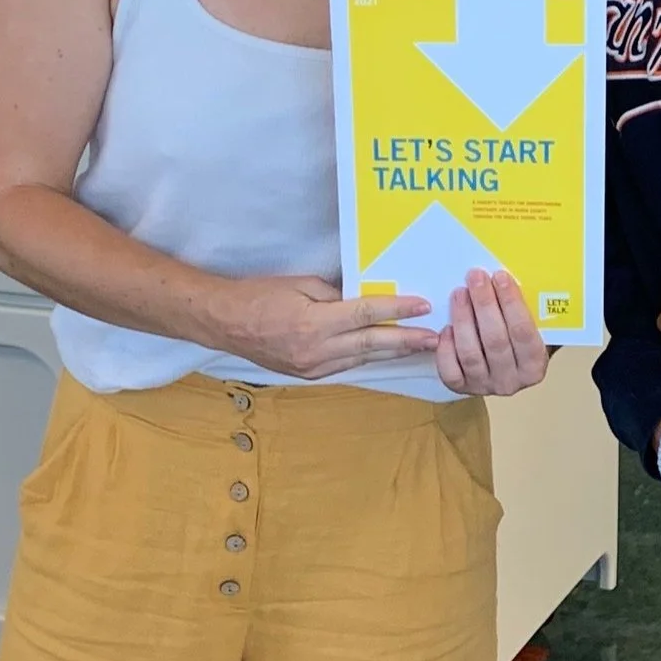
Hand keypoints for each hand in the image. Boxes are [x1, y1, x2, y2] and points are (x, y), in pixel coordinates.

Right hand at [210, 275, 436, 378]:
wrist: (224, 323)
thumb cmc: (259, 295)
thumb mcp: (300, 285)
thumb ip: (336, 295)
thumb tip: (366, 301)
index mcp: (313, 323)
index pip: (365, 314)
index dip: (397, 310)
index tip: (422, 306)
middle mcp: (316, 351)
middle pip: (372, 344)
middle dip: (407, 340)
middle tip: (435, 337)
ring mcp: (314, 368)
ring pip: (363, 358)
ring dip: (393, 352)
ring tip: (421, 346)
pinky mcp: (310, 376)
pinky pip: (348, 365)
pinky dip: (369, 357)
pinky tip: (387, 353)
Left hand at [435, 269, 550, 396]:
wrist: (506, 366)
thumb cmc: (518, 338)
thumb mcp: (533, 327)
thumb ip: (526, 309)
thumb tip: (506, 278)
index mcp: (534, 366)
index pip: (523, 332)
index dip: (512, 303)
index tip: (500, 276)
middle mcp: (510, 381)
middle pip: (495, 340)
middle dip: (484, 304)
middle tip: (476, 277)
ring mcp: (484, 385)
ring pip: (470, 353)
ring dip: (463, 319)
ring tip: (459, 293)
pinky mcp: (461, 387)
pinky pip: (450, 370)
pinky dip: (446, 348)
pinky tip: (446, 327)